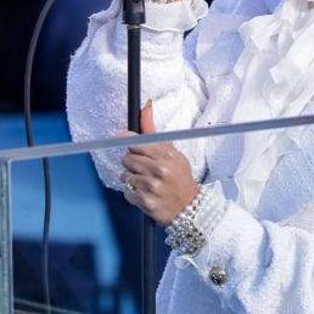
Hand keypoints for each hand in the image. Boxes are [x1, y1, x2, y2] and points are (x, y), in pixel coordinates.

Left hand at [120, 101, 199, 224]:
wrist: (190, 206)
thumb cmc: (179, 177)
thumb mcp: (172, 152)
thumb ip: (153, 132)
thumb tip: (146, 106)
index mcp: (166, 156)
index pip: (136, 143)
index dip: (127, 141)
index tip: (123, 139)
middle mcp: (158, 170)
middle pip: (126, 159)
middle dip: (132, 163)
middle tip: (144, 167)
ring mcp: (151, 187)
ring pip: (125, 176)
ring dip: (132, 179)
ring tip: (146, 182)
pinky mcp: (145, 201)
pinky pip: (127, 193)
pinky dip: (133, 194)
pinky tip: (146, 193)